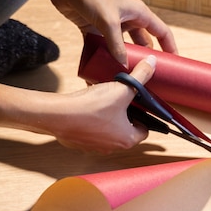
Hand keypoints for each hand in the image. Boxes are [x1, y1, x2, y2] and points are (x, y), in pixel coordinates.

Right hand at [0, 56, 156, 153]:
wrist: (58, 116)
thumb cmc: (92, 107)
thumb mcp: (121, 88)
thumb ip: (140, 77)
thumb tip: (152, 63)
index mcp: (128, 139)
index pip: (144, 130)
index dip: (144, 116)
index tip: (139, 104)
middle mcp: (113, 147)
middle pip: (126, 130)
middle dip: (126, 115)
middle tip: (122, 99)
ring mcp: (95, 147)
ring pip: (108, 130)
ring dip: (108, 117)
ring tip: (105, 99)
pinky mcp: (79, 142)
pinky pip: (91, 130)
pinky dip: (92, 119)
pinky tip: (88, 105)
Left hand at [47, 0, 177, 66]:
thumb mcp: (108, 20)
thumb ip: (117, 45)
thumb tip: (124, 67)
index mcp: (138, 13)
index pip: (162, 32)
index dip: (170, 48)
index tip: (175, 65)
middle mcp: (128, 19)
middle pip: (143, 43)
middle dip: (145, 59)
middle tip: (148, 78)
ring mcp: (112, 25)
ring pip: (123, 48)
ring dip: (123, 61)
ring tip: (125, 78)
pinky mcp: (96, 30)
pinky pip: (104, 49)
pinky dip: (104, 59)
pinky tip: (102, 72)